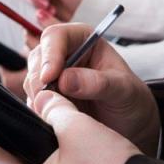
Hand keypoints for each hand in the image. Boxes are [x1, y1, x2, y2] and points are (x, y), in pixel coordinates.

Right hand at [24, 23, 159, 155]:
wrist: (131, 126)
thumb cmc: (131, 101)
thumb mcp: (124, 90)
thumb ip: (98, 83)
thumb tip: (65, 80)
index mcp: (84, 40)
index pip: (56, 36)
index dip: (49, 55)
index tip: (48, 78)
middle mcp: (65, 54)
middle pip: (37, 58)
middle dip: (39, 80)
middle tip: (50, 101)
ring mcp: (54, 77)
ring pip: (32, 80)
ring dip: (39, 97)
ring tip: (61, 112)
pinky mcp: (48, 97)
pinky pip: (33, 101)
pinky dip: (40, 110)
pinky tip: (57, 118)